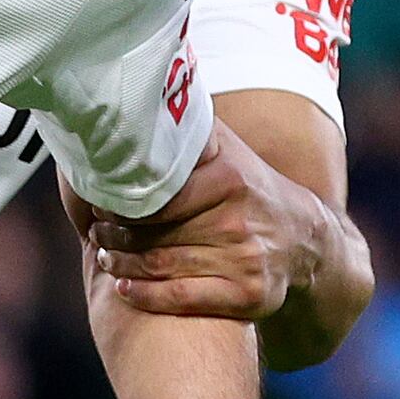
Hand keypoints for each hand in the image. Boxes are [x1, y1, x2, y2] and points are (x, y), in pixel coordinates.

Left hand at [81, 124, 328, 322]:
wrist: (303, 237)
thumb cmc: (249, 187)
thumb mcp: (227, 150)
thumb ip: (189, 131)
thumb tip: (142, 100)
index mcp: (229, 179)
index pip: (157, 195)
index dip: (121, 202)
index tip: (98, 201)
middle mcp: (238, 221)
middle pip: (156, 235)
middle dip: (116, 236)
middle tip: (96, 232)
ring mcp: (245, 261)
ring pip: (163, 268)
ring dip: (122, 266)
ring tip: (105, 256)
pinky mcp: (249, 296)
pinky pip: (184, 298)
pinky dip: (147, 296)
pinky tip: (125, 288)